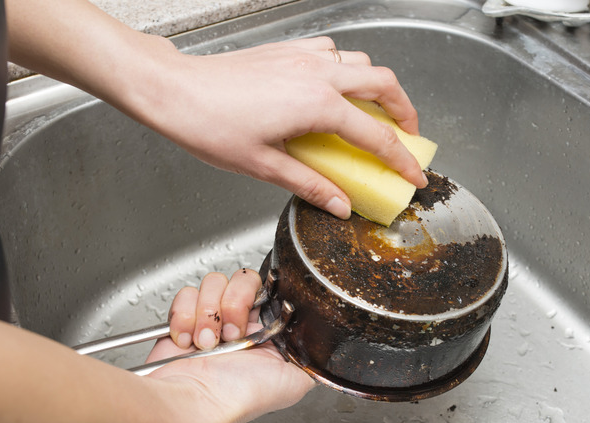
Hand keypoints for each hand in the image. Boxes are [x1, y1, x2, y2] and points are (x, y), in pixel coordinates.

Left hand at [117, 36, 427, 219]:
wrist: (175, 90)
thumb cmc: (209, 125)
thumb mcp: (263, 165)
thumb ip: (309, 184)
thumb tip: (338, 204)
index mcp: (317, 105)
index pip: (376, 136)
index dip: (400, 159)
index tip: (413, 174)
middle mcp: (317, 74)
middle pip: (383, 84)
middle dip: (405, 110)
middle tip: (408, 135)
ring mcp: (302, 57)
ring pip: (360, 62)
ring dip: (377, 86)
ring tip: (377, 111)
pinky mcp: (286, 50)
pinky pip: (332, 52)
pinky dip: (345, 68)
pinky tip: (334, 87)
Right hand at [145, 269, 314, 422]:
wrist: (198, 403)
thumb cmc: (241, 397)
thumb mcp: (295, 381)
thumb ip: (311, 356)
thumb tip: (323, 344)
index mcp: (265, 331)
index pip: (268, 289)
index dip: (260, 296)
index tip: (255, 314)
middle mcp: (238, 322)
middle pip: (241, 279)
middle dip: (234, 303)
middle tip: (231, 333)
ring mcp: (210, 319)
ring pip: (213, 283)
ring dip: (208, 313)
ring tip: (207, 342)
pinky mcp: (183, 319)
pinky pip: (185, 295)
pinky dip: (184, 316)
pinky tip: (187, 341)